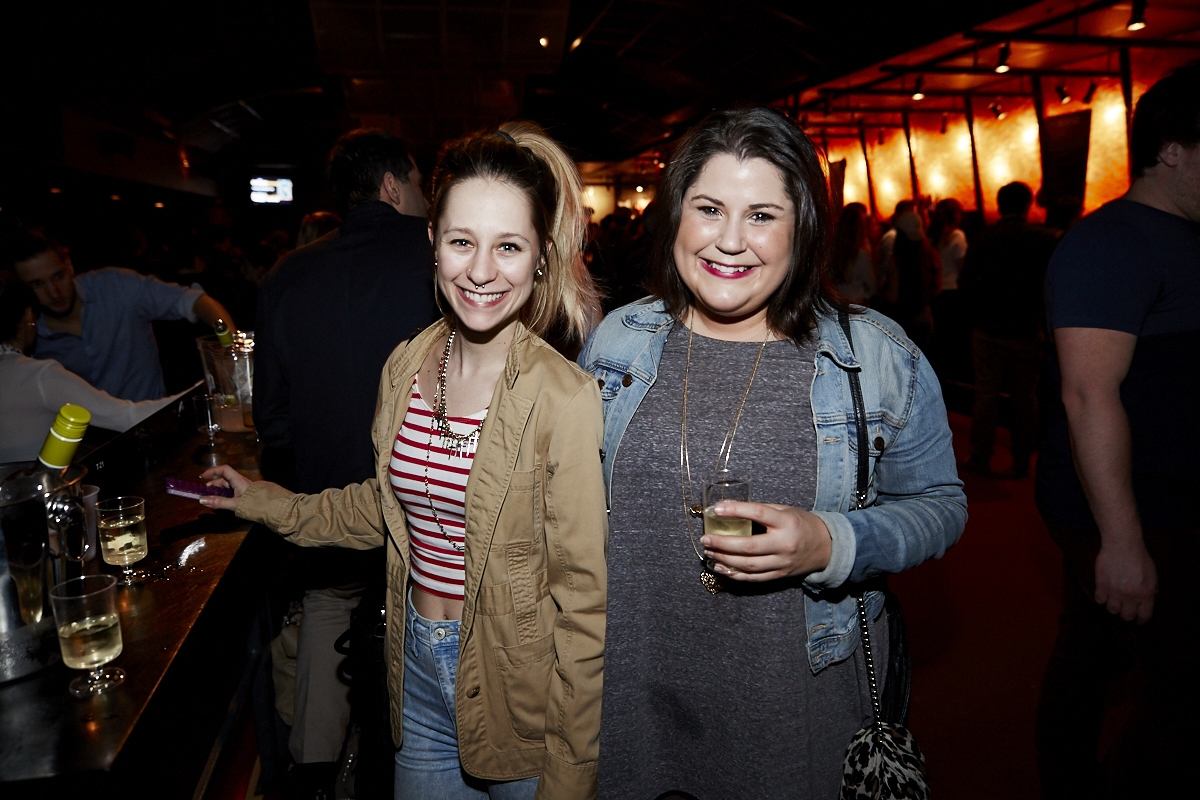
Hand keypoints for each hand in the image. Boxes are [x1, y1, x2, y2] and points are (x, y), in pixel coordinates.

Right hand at [198, 465, 251, 510]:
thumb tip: (202, 500)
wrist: (272, 509)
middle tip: (204, 493)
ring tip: (211, 499)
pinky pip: (232, 492)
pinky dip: (225, 496)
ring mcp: (244, 488)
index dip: (212, 471)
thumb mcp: (234, 504)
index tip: (202, 477)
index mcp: (238, 480)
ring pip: (228, 487)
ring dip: (218, 491)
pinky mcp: (246, 495)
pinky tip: (221, 503)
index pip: (224, 469)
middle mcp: (241, 482)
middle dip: (213, 484)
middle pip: (224, 479)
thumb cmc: (254, 504)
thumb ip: (218, 502)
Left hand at [701, 502, 831, 581]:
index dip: (736, 511)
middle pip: (749, 546)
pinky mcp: (780, 575)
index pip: (758, 514)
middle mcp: (785, 544)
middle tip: (706, 539)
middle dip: (723, 544)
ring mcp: (782, 562)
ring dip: (725, 560)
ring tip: (709, 553)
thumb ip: (761, 510)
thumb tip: (729, 508)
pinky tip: (721, 567)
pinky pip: (753, 578)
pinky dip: (735, 574)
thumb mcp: (785, 510)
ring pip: (749, 565)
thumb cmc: (801, 524)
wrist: (826, 546)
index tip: (717, 509)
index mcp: (787, 522)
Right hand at [1094, 538, 1156, 622]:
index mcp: (1146, 594)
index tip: (1138, 620)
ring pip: (1111, 610)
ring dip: (1113, 607)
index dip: (1141, 620)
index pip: (1144, 616)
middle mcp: (1131, 596)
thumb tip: (1148, 600)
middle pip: (1126, 617)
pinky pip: (1099, 600)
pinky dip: (1101, 599)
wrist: (1123, 544)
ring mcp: (1115, 591)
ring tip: (1113, 601)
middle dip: (1125, 615)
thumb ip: (1151, 589)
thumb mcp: (1152, 575)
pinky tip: (1103, 593)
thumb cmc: (1139, 557)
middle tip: (1124, 611)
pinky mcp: (1102, 584)